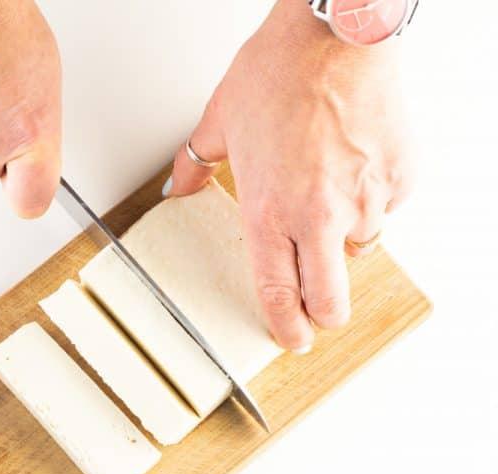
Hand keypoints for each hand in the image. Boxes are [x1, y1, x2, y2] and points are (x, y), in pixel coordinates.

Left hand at [167, 0, 413, 351]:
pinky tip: (350, 162)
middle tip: (317, 306)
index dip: (284, 324)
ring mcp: (364, 199)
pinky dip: (370, 197)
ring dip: (344, 234)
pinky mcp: (398, 177)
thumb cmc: (279, 71)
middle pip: (330, 299)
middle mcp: (318, 215)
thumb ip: (195, 166)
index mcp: (269, 210)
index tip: (288, 337)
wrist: (335, 34)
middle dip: (322, 311)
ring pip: (359, 246)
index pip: (277, 292)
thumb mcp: (219, 122)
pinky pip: (385, 207)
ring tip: (325, 186)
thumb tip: (176, 188)